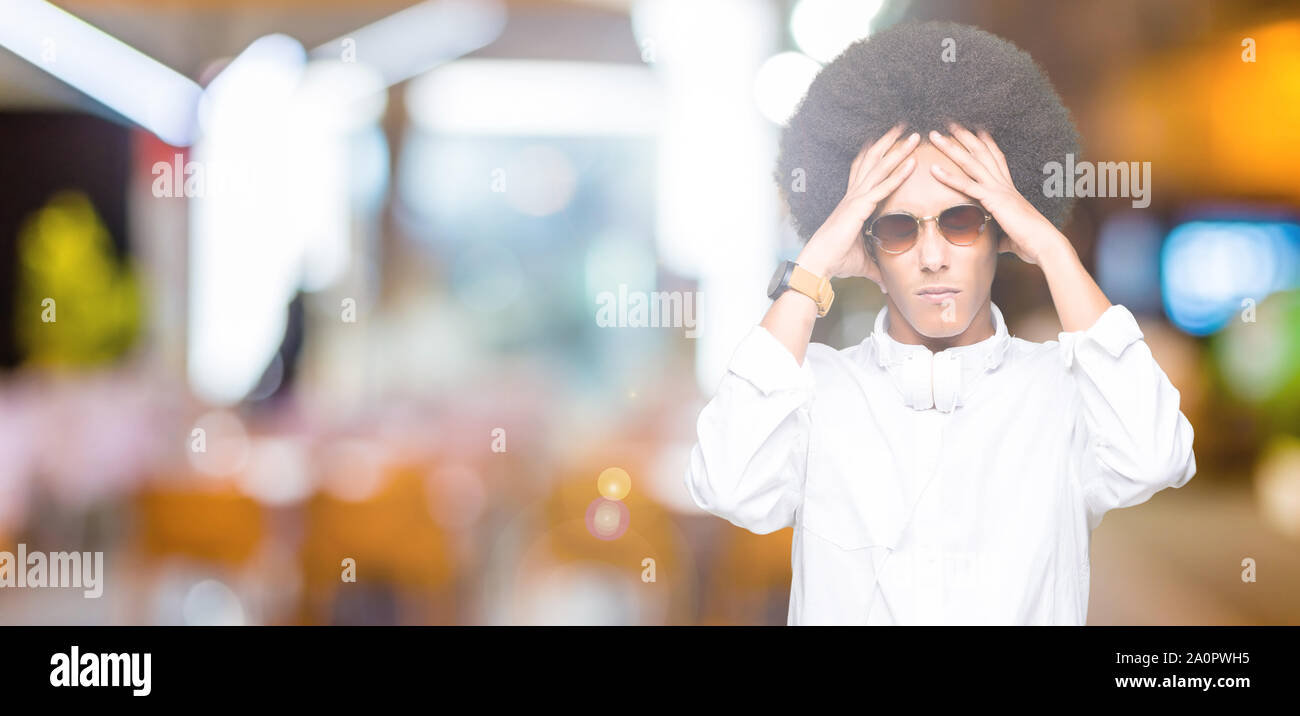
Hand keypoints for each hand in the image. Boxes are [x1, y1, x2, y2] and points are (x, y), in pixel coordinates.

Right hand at [797, 124, 917, 283]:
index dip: (877, 153)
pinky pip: (881, 188)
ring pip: (879, 168)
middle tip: (904, 124)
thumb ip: (876, 269)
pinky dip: (897, 175)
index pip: (866, 171)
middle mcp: (853, 196)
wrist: (818, 265)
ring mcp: (855, 200)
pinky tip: (910, 163)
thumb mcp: (862, 264)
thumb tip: (885, 284)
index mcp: (852, 203)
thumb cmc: (835, 262)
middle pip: (872, 161)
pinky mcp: (858, 209)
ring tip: (913, 134)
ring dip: (897, 150)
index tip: (889, 139)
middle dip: (888, 141)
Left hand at [926, 123, 1069, 265]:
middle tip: (949, 121)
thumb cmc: (1030, 242)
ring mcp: (998, 190)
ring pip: (971, 162)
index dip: (987, 143)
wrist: (1044, 244)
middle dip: (964, 136)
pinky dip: (949, 177)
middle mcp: (1004, 184)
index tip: (977, 128)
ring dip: (951, 147)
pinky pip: (967, 186)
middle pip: (981, 153)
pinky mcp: (993, 200)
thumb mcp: (1010, 234)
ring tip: (934, 135)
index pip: (996, 159)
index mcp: (1009, 189)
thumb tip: (995, 242)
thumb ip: (1000, 234)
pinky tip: (933, 169)